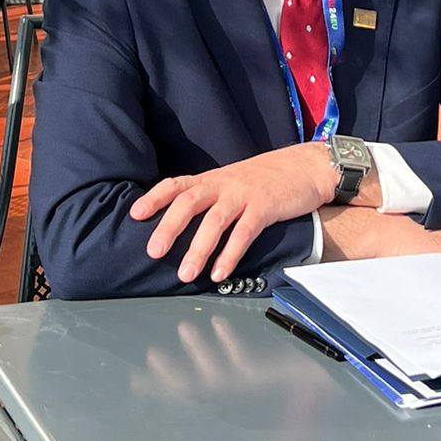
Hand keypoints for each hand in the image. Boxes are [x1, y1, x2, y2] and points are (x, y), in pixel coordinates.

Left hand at [130, 144, 338, 284]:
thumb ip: (211, 198)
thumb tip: (182, 225)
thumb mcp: (233, 182)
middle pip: (190, 201)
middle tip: (153, 251)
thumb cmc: (266, 180)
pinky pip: (244, 233)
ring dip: (198, 249)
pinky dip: (230, 254)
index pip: (177, 184)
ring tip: (185, 274)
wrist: (306, 166)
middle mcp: (224, 184)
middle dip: (169, 226)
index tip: (135, 214)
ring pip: (215, 220)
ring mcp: (245, 194)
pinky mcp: (266, 207)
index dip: (155, 197)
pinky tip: (219, 273)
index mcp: (213, 179)